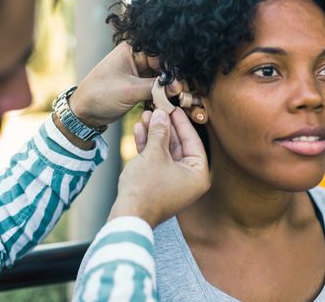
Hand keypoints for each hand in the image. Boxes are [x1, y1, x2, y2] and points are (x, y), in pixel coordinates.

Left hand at [68, 43, 182, 127]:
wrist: (85, 113)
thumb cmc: (100, 94)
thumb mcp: (129, 90)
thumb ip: (155, 88)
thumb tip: (177, 87)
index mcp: (132, 50)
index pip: (159, 55)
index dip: (171, 69)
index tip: (180, 83)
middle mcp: (136, 58)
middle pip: (162, 66)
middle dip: (171, 79)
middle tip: (180, 92)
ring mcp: (138, 73)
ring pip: (160, 78)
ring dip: (167, 88)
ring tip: (176, 98)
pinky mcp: (138, 85)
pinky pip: (155, 88)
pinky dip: (161, 94)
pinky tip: (168, 101)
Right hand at [108, 108, 209, 227]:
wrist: (127, 216)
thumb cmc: (146, 188)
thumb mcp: (155, 154)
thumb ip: (160, 132)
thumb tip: (162, 115)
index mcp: (197, 174)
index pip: (193, 141)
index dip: (182, 122)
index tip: (174, 108)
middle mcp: (188, 178)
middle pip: (178, 145)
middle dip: (165, 127)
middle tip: (158, 110)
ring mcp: (173, 181)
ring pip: (165, 151)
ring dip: (154, 134)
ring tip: (146, 116)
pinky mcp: (158, 183)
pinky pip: (156, 160)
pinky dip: (148, 146)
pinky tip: (139, 130)